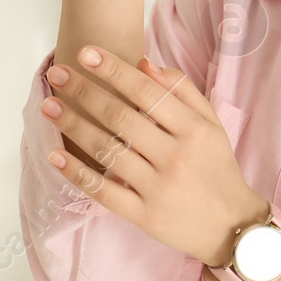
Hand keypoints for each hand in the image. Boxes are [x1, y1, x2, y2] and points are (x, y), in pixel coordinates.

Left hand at [40, 45, 267, 267]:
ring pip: (108, 151)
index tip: (86, 53)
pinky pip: (104, 192)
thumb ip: (181, 90)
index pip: (146, 92)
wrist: (232, 227)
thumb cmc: (216, 167)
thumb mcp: (210, 123)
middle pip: (121, 118)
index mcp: (193, 129)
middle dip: (84, 92)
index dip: (114, 70)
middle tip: (56, 75)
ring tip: (49, 107)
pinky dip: (78, 173)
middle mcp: (175, 156)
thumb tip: (143, 63)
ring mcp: (158, 188)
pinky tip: (56, 156)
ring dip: (73, 127)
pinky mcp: (144, 216)